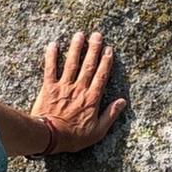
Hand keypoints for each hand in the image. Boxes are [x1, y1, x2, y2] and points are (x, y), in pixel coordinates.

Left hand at [32, 31, 127, 152]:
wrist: (49, 137)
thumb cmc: (73, 137)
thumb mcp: (97, 132)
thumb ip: (110, 115)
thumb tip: (122, 102)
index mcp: (91, 99)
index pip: (101, 76)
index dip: (106, 62)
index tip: (109, 49)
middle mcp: (79, 89)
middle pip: (88, 66)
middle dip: (93, 49)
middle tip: (97, 35)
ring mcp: (63, 86)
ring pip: (71, 63)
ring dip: (76, 48)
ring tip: (79, 35)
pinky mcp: (48, 87)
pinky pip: (50, 69)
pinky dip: (51, 56)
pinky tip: (53, 44)